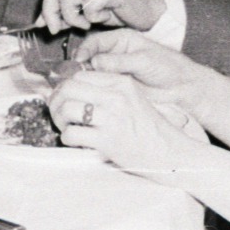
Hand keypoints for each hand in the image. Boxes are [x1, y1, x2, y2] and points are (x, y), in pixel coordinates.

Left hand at [41, 0, 164, 33]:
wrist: (146, 8)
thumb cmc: (115, 8)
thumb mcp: (85, 10)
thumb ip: (64, 12)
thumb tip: (40, 22)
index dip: (45, 7)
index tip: (43, 25)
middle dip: (51, 13)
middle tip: (56, 30)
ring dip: (73, 18)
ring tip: (87, 22)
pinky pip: (89, 7)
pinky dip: (93, 18)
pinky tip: (105, 16)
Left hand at [47, 69, 200, 179]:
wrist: (173, 154)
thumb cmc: (151, 129)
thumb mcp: (134, 99)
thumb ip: (108, 91)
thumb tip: (71, 87)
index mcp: (122, 83)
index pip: (79, 75)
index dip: (65, 87)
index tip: (64, 98)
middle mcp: (116, 97)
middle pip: (68, 89)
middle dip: (56, 101)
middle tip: (58, 113)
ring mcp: (112, 118)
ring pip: (66, 109)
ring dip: (59, 120)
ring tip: (67, 126)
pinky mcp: (108, 140)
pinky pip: (72, 133)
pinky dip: (67, 138)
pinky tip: (75, 140)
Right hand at [73, 28, 214, 109]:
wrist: (183, 89)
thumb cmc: (168, 68)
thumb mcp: (143, 60)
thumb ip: (118, 61)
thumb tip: (93, 63)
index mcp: (121, 39)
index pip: (95, 41)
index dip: (85, 50)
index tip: (79, 61)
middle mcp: (114, 53)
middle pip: (89, 56)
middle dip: (81, 65)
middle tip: (76, 76)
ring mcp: (114, 70)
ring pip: (92, 72)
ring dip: (86, 78)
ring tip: (82, 85)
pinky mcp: (116, 85)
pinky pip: (99, 85)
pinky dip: (93, 88)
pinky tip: (91, 92)